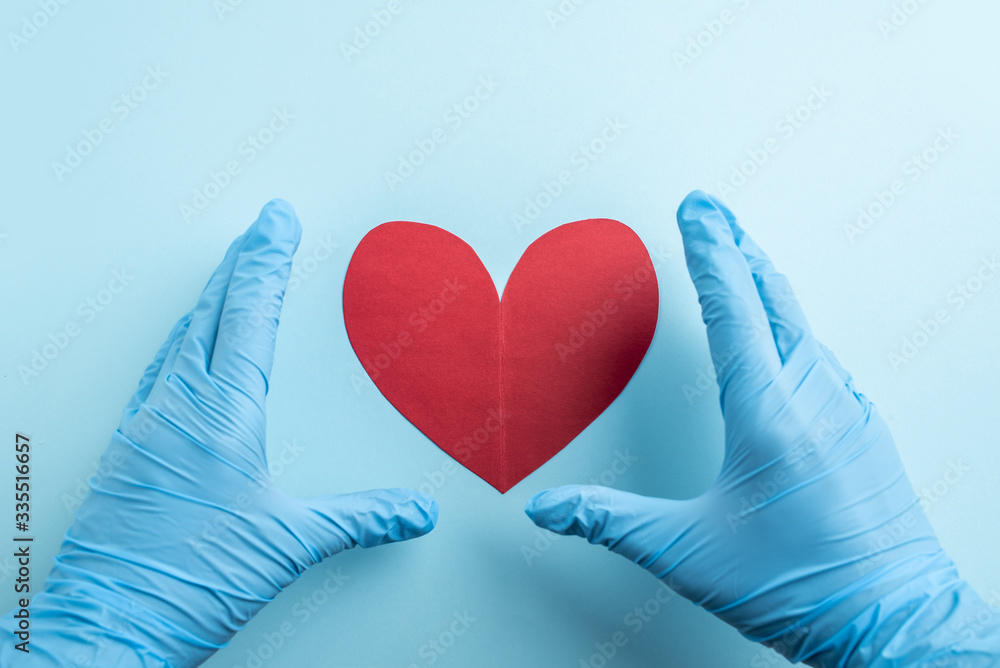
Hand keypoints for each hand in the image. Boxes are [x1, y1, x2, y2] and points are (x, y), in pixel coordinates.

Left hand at [2, 201, 437, 666]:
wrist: (106, 631)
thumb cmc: (187, 583)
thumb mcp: (287, 544)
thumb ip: (359, 519)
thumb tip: (413, 512)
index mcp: (221, 417)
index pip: (251, 317)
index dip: (268, 262)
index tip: (278, 221)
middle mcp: (176, 410)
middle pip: (210, 313)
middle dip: (241, 263)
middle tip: (259, 227)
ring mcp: (144, 426)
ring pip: (179, 340)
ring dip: (208, 299)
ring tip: (226, 275)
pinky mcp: (127, 451)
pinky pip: (157, 374)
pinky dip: (179, 344)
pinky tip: (184, 352)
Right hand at [526, 191, 999, 666]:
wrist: (897, 622)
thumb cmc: (801, 586)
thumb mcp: (688, 552)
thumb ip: (610, 522)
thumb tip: (550, 510)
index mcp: (768, 413)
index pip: (731, 309)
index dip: (708, 252)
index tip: (696, 211)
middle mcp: (814, 397)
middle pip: (773, 298)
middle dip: (737, 246)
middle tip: (714, 210)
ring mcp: (848, 409)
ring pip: (802, 324)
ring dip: (766, 283)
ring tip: (743, 258)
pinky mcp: (865, 429)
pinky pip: (824, 355)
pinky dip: (794, 325)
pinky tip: (787, 335)